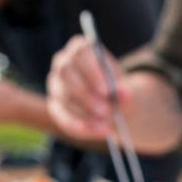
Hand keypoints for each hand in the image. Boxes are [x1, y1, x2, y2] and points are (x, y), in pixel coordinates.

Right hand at [46, 35, 181, 152]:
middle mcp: (63, 64)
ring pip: (64, 97)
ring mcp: (56, 85)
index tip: (108, 90)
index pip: (80, 52)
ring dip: (86, 113)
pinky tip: (98, 132)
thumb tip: (124, 95)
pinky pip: (62, 117)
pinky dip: (80, 127)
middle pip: (66, 74)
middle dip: (87, 95)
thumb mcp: (126, 89)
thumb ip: (126, 91)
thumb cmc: (118, 91)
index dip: (92, 71)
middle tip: (108, 111)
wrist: (116, 107)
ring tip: (108, 125)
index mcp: (81, 50)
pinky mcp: (56, 106)